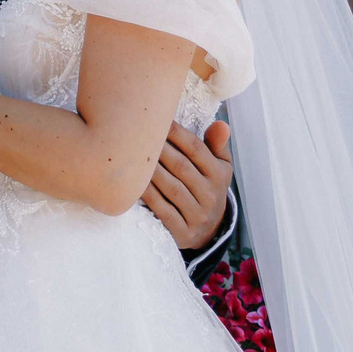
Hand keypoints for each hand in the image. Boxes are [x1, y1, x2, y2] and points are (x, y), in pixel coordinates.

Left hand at [142, 119, 232, 249]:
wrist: (209, 231)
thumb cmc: (206, 188)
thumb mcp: (219, 168)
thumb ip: (217, 145)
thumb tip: (221, 124)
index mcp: (219, 175)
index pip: (196, 149)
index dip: (176, 133)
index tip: (156, 119)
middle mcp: (211, 195)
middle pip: (181, 166)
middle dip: (158, 148)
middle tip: (137, 133)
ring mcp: (198, 215)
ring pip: (171, 188)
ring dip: (151, 170)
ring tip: (132, 154)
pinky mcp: (183, 232)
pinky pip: (163, 210)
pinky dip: (148, 196)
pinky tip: (133, 183)